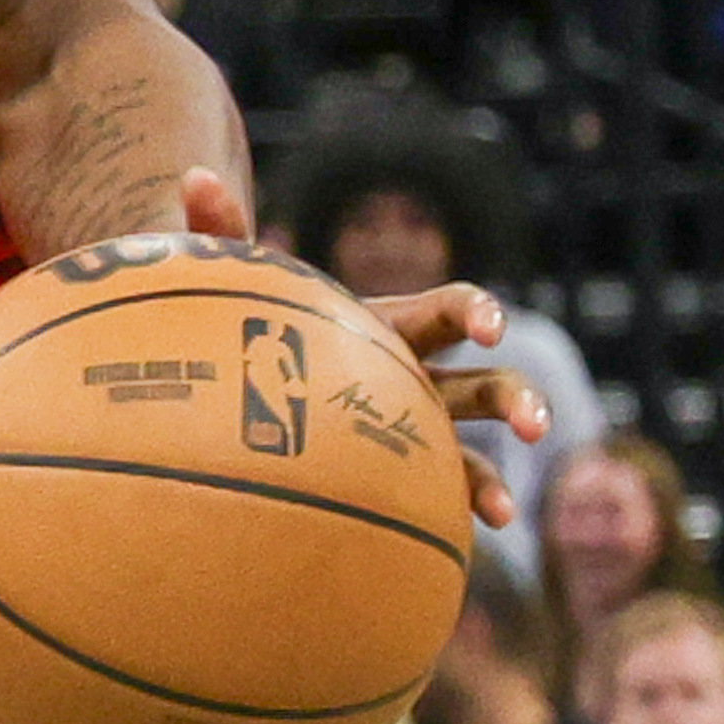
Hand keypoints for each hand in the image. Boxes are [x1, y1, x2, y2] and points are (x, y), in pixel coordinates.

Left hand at [178, 169, 536, 527]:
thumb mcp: (241, 282)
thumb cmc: (246, 323)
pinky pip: (432, 500)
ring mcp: (411, 434)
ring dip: (490, 479)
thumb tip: (193, 178)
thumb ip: (222, 231)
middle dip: (514, 397)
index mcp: (387, 326)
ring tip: (500, 512)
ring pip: (470, 453)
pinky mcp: (394, 479)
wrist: (238, 376)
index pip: (447, 310)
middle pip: (483, 383)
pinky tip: (460, 545)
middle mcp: (414, 379)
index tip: (489, 330)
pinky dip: (448, 517)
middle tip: (530, 425)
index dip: (476, 313)